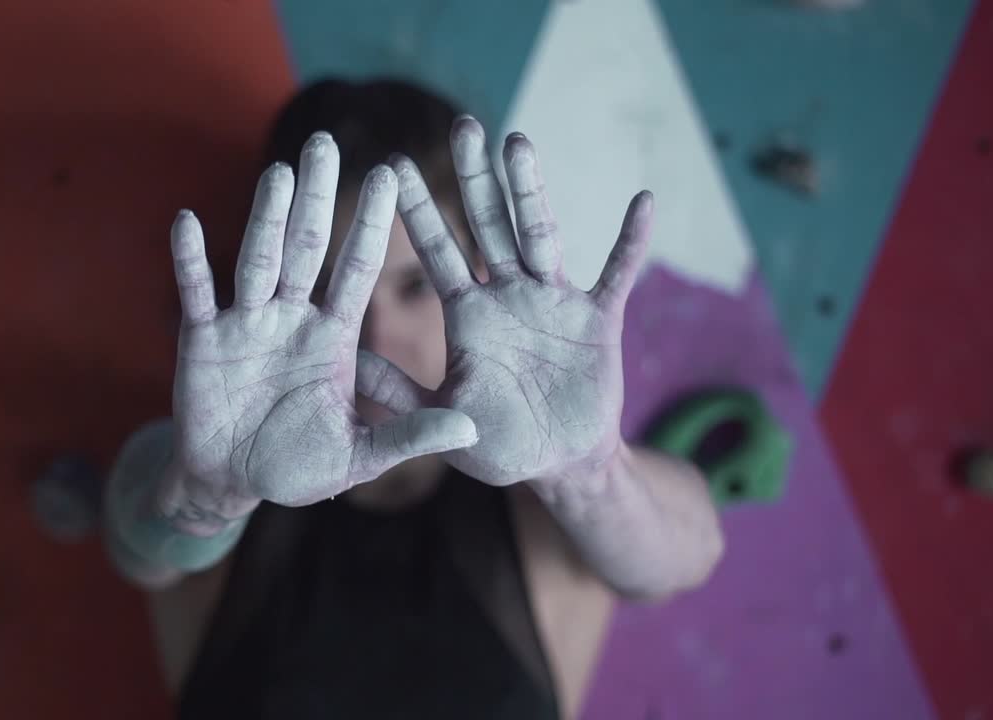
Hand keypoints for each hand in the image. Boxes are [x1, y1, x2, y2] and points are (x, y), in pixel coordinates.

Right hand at [164, 132, 478, 520]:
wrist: (234, 483)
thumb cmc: (300, 467)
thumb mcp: (360, 456)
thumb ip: (409, 437)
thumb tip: (471, 431)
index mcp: (333, 337)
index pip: (357, 269)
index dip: (374, 225)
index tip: (392, 174)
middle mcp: (292, 319)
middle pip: (307, 248)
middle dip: (318, 199)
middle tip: (328, 144)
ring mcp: (246, 324)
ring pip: (258, 260)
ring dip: (266, 218)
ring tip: (279, 174)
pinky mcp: (202, 341)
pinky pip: (196, 294)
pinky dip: (191, 261)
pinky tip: (187, 221)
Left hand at [355, 117, 650, 486]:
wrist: (559, 464)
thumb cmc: (497, 444)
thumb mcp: (444, 418)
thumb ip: (401, 393)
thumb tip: (349, 361)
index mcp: (469, 315)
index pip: (438, 252)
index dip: (419, 211)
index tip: (394, 166)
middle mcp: (508, 295)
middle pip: (489, 225)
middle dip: (476, 178)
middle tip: (463, 125)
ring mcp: (554, 301)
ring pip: (541, 235)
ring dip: (533, 192)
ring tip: (519, 144)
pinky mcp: (597, 319)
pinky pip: (617, 274)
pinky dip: (631, 242)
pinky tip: (643, 202)